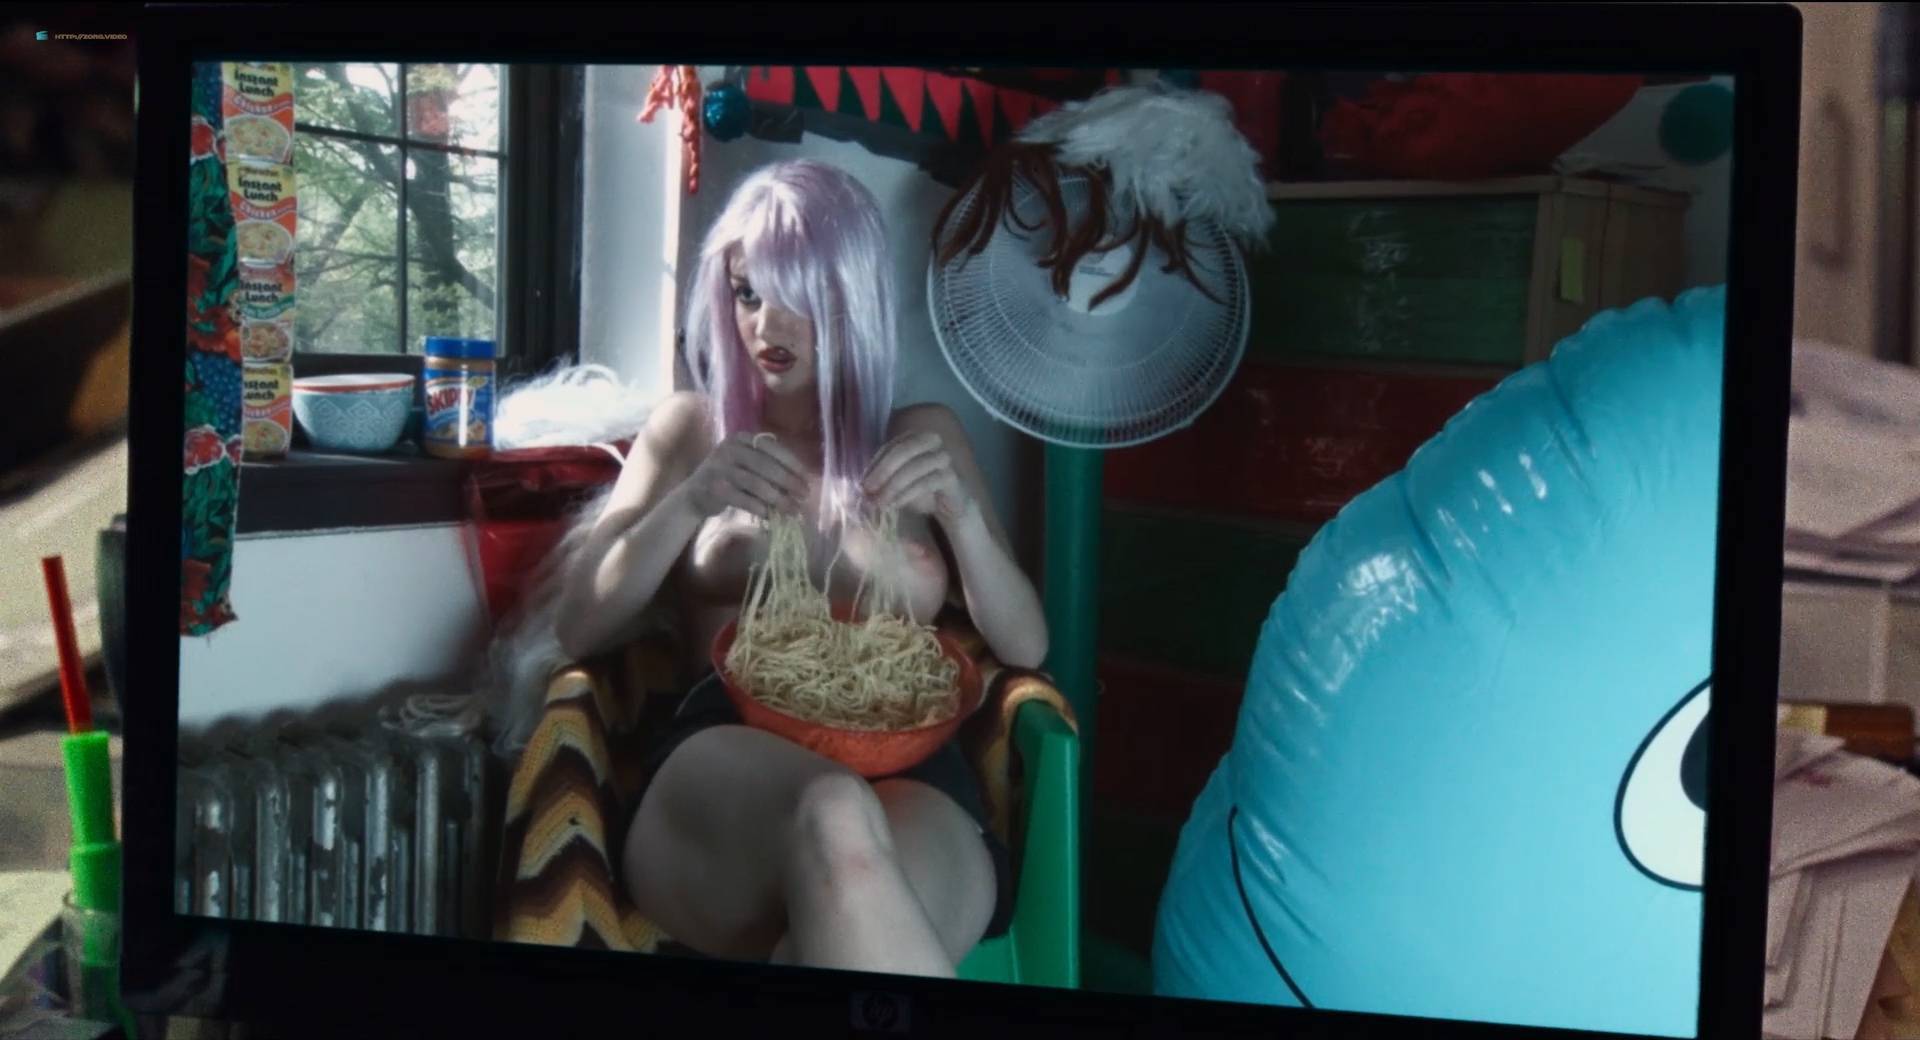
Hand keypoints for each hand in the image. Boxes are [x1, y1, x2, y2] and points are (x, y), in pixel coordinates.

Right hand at [683, 432, 808, 518]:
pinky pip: (745, 500)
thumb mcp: (746, 464)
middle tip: (804, 495)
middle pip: (766, 466)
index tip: (807, 478)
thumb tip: (801, 482)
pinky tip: (773, 517)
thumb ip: (768, 466)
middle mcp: (729, 449)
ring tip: (793, 510)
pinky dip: (762, 509)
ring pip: (757, 484)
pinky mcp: (715, 488)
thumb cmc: (728, 479)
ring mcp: (720, 468)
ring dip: (779, 499)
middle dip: (789, 482)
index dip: (792, 463)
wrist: (694, 495)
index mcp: (740, 438)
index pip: (772, 447)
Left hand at [862, 431, 974, 523]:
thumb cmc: (921, 488)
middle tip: (867, 490)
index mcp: (915, 436)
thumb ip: (882, 477)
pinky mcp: (951, 476)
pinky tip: (895, 505)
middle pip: (903, 450)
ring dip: (892, 486)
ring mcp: (943, 457)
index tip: (862, 483)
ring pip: (914, 467)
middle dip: (882, 471)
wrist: (950, 504)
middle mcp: (931, 441)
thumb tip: (861, 486)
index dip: (874, 464)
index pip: (890, 446)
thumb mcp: (898, 479)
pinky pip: (926, 482)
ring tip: (879, 502)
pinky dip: (907, 494)